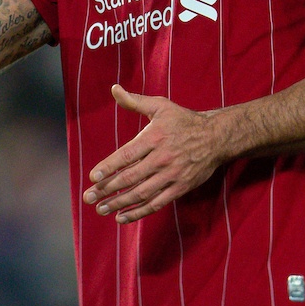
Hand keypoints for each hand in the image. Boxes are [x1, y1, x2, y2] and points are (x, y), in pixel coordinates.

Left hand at [83, 85, 223, 223]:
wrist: (215, 137)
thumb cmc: (184, 120)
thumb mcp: (161, 106)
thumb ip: (135, 101)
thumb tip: (114, 89)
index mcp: (155, 138)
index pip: (127, 155)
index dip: (109, 167)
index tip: (93, 176)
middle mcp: (162, 158)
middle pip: (131, 177)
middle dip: (107, 189)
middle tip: (89, 197)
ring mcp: (172, 175)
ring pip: (141, 193)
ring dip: (119, 203)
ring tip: (101, 208)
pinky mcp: (180, 188)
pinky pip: (157, 203)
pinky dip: (139, 212)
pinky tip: (122, 217)